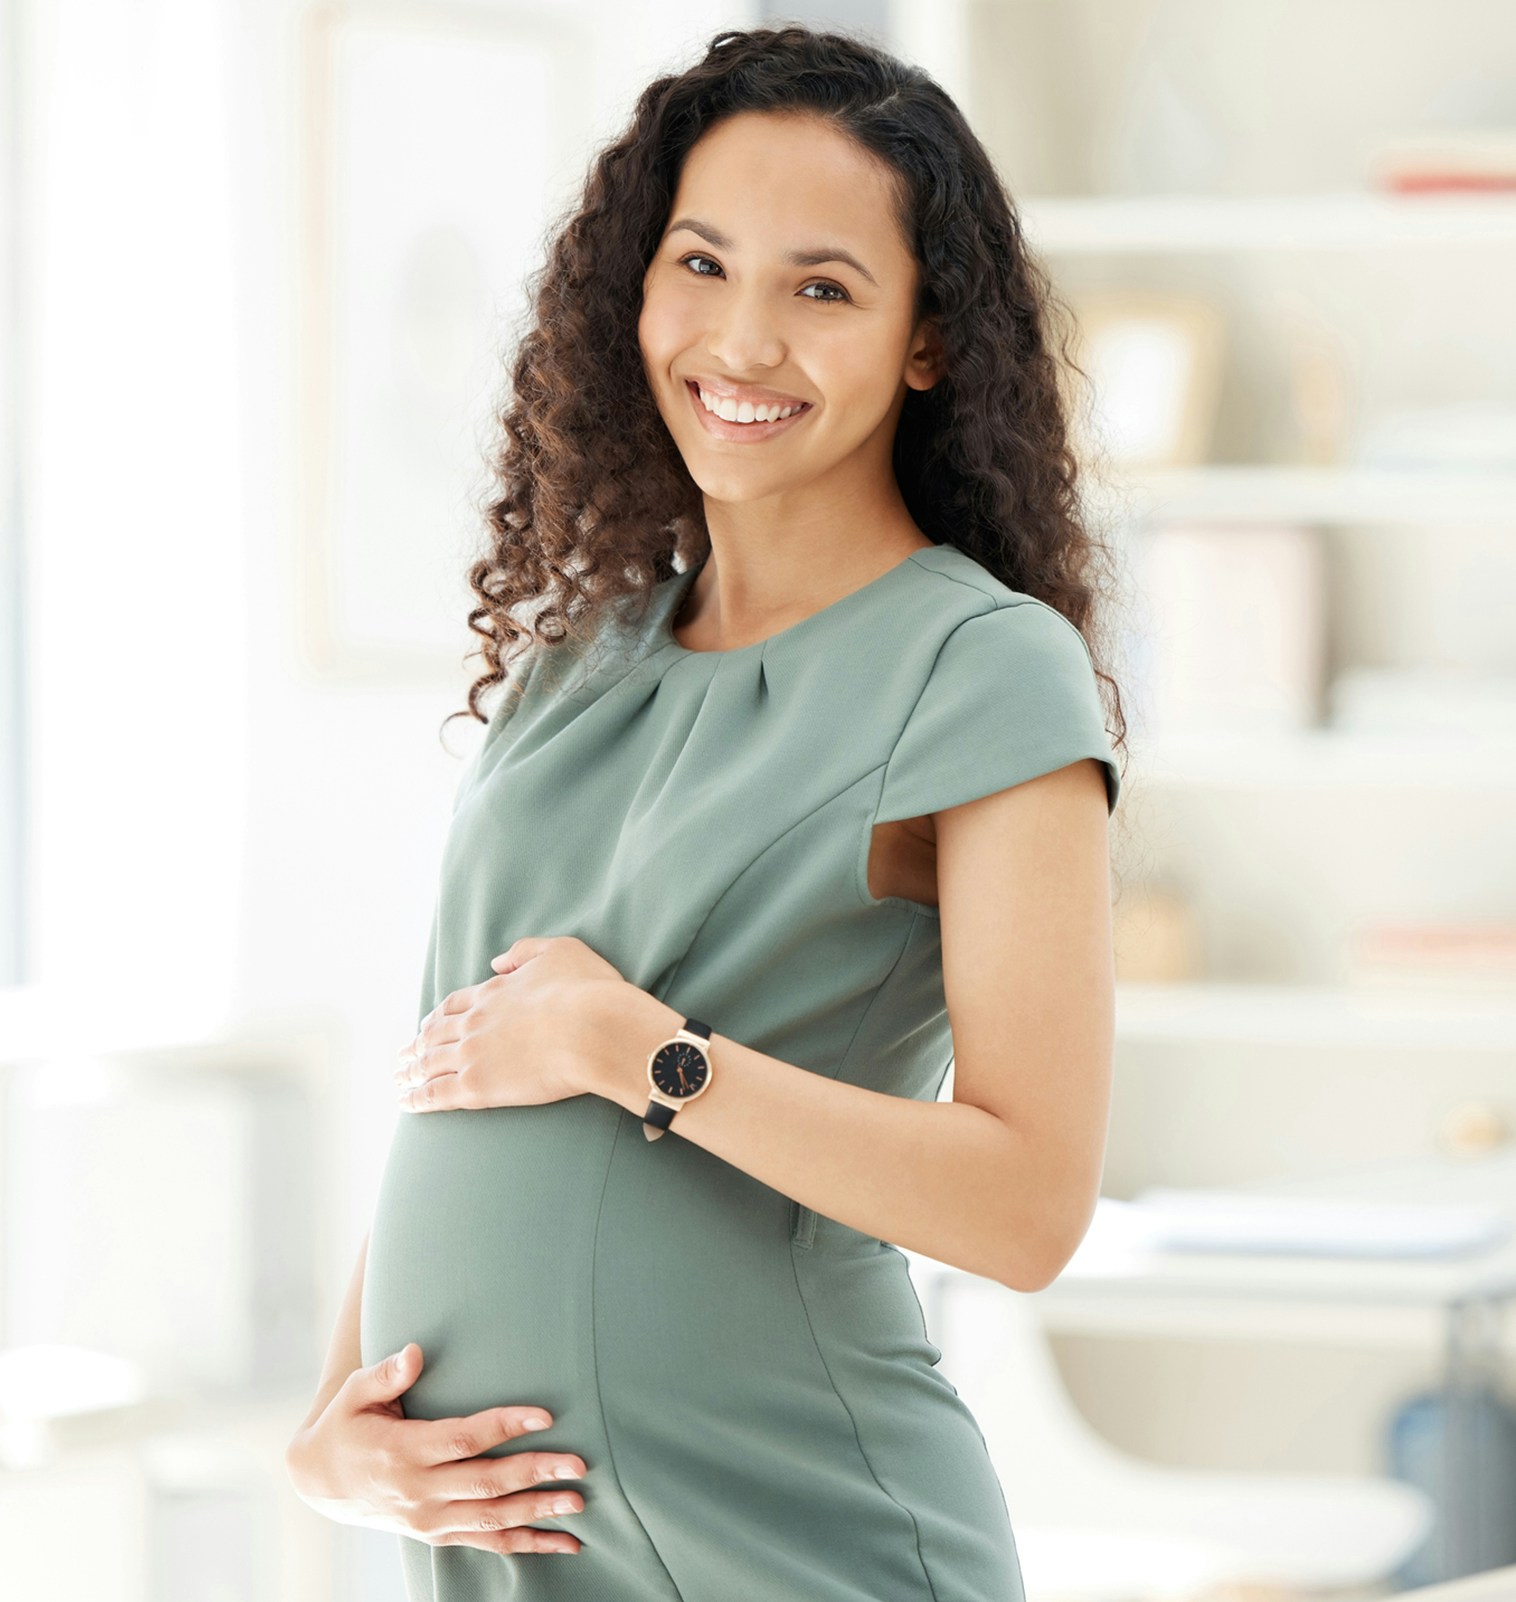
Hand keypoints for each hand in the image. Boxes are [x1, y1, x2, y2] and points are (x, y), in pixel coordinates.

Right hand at [283, 1343, 588, 1556]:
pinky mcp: (436, 1534)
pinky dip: (526, 1544)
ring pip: (492, 1518)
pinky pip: (486, 1542)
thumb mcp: (354, 1394)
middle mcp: (419, 1491)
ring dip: (537, 1511)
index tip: (545, 1415)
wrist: (319, 1480)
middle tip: (579, 1463)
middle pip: (486, 1482)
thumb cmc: (345, 1425)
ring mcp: (428, 1519)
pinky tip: (563, 1542)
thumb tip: (415, 1352)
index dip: (504, 1426)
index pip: (463, 1439)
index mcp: (403, 1451)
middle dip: (535, 1472)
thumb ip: (385, 1374)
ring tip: (578, 1502)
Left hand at [394, 935, 628, 1112]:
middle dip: (417, 1045)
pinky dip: (416, 1098)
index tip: (428, 1024)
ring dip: (410, 1071)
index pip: (454, 1005)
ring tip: (399, 1079)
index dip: (438, 1016)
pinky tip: (405, 1102)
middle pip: (435, 1035)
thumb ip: (524, 951)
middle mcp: (475, 1022)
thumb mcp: (560, 951)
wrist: (595, 1029)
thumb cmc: (587, 991)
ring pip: (429, 1064)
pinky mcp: (477, 1087)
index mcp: (493, 992)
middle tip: (404, 1055)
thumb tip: (496, 962)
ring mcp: (472, 1055)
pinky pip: (436, 1094)